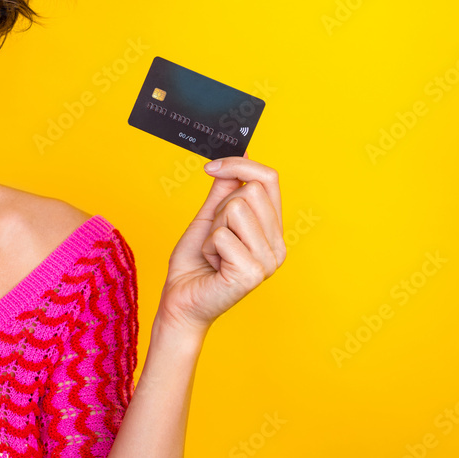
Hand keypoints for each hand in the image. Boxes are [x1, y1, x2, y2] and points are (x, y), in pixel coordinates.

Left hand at [156, 153, 284, 337]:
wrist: (181, 300)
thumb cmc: (195, 263)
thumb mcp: (210, 218)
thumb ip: (225, 190)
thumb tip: (242, 157)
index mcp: (272, 230)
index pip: (270, 180)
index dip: (240, 166)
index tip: (211, 167)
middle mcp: (277, 245)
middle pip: (250, 191)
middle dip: (221, 208)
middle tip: (215, 237)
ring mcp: (268, 260)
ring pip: (236, 209)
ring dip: (213, 229)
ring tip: (214, 253)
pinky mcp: (252, 272)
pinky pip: (222, 235)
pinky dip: (208, 247)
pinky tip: (212, 265)